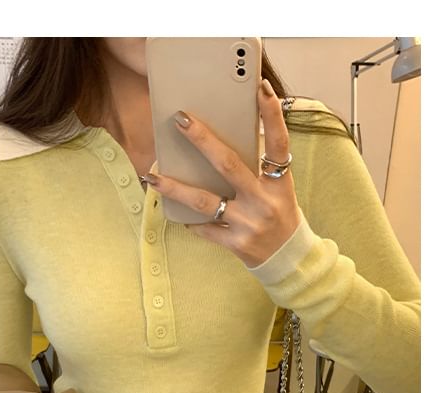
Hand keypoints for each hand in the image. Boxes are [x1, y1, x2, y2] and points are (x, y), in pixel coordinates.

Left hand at [142, 78, 301, 268]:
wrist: (288, 259)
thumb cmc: (278, 214)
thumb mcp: (278, 189)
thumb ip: (257, 168)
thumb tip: (221, 141)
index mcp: (279, 183)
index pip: (278, 143)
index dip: (272, 115)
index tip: (260, 86)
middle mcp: (264, 201)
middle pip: (228, 165)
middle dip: (202, 139)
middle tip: (179, 119)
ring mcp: (249, 224)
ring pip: (204, 201)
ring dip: (175, 187)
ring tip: (151, 176)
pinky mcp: (236, 244)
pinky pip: (205, 229)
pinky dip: (190, 220)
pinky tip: (173, 210)